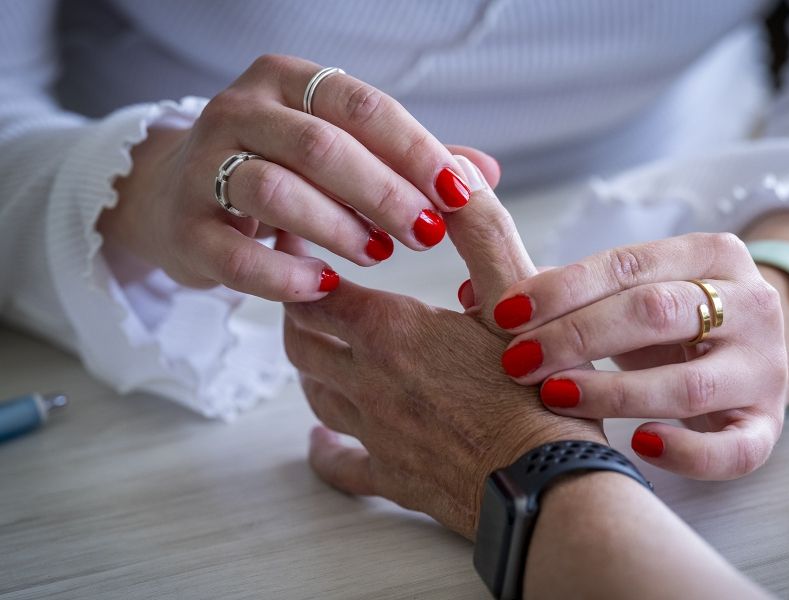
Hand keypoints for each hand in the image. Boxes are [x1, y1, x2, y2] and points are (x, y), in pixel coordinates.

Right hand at [100, 54, 499, 300]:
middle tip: (426, 234)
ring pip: (275, 191)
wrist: (178, 201)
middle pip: (320, 146)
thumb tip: (484, 174)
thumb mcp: (343, 154)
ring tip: (376, 253)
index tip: (458, 194)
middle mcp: (240, 111)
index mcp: (288, 81)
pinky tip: (321, 286)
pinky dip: (284, 275)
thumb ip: (407, 162)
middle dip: (384, 194)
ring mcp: (202, 165)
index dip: (413, 150)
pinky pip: (235, 256)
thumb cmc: (282, 173)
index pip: (360, 105)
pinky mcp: (184, 227)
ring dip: (338, 229)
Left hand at [283, 158, 605, 538]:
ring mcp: (376, 433)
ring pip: (316, 394)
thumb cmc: (538, 385)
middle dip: (300, 310)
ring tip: (321, 350)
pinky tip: (317, 444)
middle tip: (309, 291)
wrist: (549, 484)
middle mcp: (369, 380)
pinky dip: (323, 452)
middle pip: (304, 340)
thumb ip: (482, 228)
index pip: (316, 290)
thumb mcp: (516, 292)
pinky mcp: (393, 477)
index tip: (301, 243)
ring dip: (311, 367)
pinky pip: (341, 465)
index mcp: (391, 330)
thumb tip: (454, 171)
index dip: (301, 263)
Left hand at [489, 233, 788, 479]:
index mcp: (712, 254)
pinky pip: (736, 448)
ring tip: (555, 397)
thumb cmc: (668, 323)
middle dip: (577, 336)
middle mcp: (750, 304)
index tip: (504, 313)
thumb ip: (558, 291)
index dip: (562, 289)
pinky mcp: (769, 425)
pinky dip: (687, 452)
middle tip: (517, 361)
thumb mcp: (628, 293)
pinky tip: (641, 446)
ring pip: (689, 383)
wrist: (747, 355)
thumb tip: (470, 296)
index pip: (629, 264)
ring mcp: (764, 368)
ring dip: (614, 393)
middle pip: (656, 314)